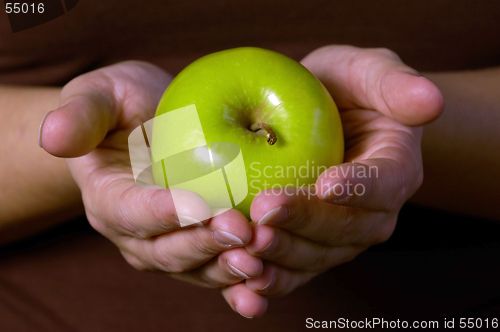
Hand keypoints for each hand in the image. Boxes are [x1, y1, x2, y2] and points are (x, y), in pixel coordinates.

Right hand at [39, 62, 262, 290]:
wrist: (148, 128)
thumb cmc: (122, 107)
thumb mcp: (99, 96)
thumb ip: (80, 114)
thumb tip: (52, 136)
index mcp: (109, 198)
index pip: (131, 212)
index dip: (162, 212)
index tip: (199, 205)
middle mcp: (136, 233)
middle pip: (167, 250)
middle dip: (204, 243)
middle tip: (242, 230)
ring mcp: (168, 246)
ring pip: (196, 269)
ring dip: (227, 268)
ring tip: (260, 257)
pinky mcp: (199, 249)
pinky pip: (217, 270)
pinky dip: (239, 284)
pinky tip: (264, 287)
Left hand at [221, 45, 443, 315]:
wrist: (323, 116)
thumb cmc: (347, 90)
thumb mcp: (369, 72)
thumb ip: (395, 83)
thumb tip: (431, 101)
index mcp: (395, 169)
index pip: (385, 183)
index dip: (359, 187)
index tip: (326, 184)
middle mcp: (372, 213)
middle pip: (344, 229)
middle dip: (304, 224)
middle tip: (264, 211)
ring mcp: (339, 236)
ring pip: (315, 258)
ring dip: (279, 258)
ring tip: (242, 250)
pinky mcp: (309, 248)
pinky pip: (291, 272)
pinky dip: (267, 280)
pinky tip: (240, 284)